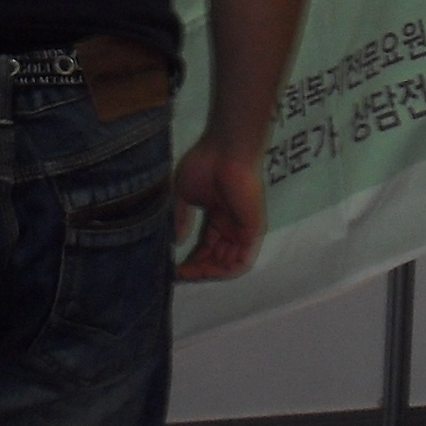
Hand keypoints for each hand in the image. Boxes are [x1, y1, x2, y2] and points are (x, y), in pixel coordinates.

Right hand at [171, 135, 265, 282]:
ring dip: (208, 272)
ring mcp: (243, 229)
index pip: (206, 247)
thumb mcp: (184, 194)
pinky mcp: (254, 231)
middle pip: (216, 258)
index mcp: (218, 217)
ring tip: (187, 274)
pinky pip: (242, 261)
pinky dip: (225, 271)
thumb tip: (176, 242)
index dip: (190, 259)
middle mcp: (232, 226)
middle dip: (197, 269)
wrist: (225, 151)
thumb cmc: (205, 165)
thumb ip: (181, 218)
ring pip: (228, 264)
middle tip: (177, 274)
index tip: (171, 266)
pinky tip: (206, 272)